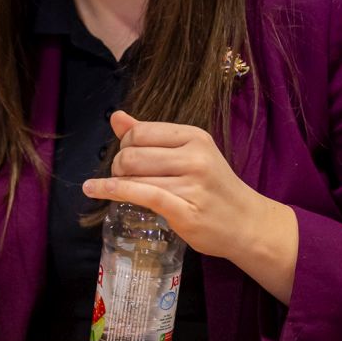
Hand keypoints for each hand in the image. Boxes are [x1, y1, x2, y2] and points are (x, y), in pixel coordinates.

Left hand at [83, 111, 298, 303]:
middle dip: (118, 166)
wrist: (247, 223)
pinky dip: (111, 192)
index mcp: (195, 137)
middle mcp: (195, 157)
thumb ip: (150, 135)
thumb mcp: (189, 153)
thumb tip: (116, 116)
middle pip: (132, 154)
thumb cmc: (213, 187)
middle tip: (124, 177)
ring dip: (117, 183)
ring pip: (133, 176)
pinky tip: (94, 190)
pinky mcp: (186, 212)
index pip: (140, 132)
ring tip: (118, 188)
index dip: (124, 144)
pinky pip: (140, 195)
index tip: (127, 158)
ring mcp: (192, 185)